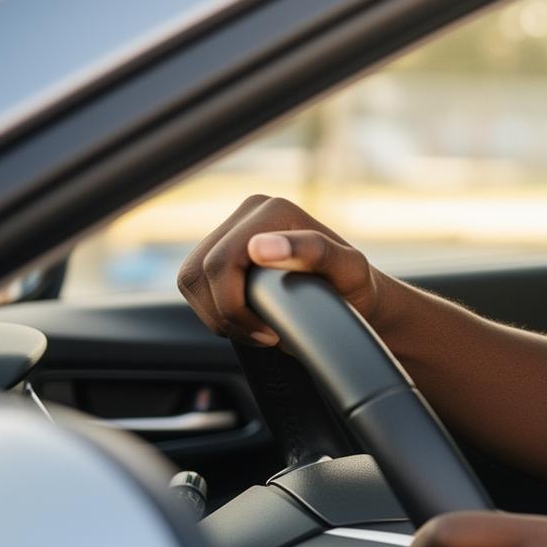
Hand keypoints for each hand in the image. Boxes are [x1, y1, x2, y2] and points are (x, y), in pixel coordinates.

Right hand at [176, 194, 388, 346]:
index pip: (221, 262)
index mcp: (272, 209)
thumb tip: (258, 247)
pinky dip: (214, 311)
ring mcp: (231, 230)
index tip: (271, 333)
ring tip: (257, 329)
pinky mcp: (219, 251)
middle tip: (265, 337)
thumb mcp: (349, 271)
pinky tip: (246, 319)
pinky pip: (193, 285)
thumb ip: (314, 252)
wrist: (354, 296)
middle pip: (200, 272)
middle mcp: (248, 212)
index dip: (235, 306)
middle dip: (227, 315)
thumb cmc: (354, 286)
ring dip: (218, 316)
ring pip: (191, 280)